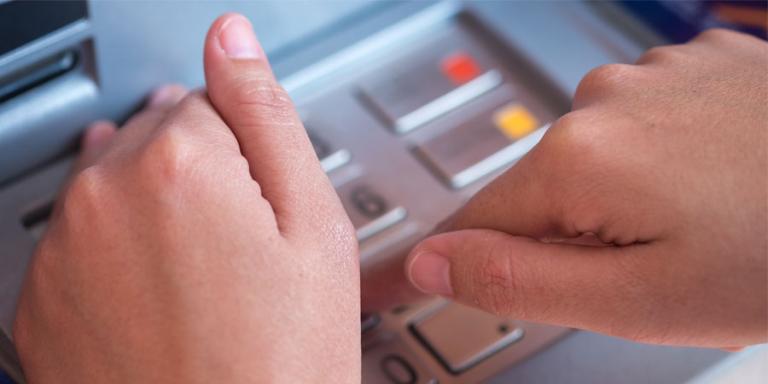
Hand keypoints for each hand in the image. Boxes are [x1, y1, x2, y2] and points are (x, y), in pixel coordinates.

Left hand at [13, 14, 359, 382]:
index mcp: (179, 161)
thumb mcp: (315, 226)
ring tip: (207, 283)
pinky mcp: (40, 300)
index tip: (265, 208)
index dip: (251, 157)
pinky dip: (120, 258)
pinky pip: (85, 243)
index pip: (211, 101)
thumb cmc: (281, 359)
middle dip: (202, 175)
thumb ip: (268, 115)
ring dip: (158, 213)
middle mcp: (102, 194)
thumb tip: (233, 40)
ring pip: (118, 187)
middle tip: (245, 251)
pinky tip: (164, 306)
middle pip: (159, 137)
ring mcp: (63, 250)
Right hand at [371, 29, 766, 347]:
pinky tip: (718, 181)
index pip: (471, 222)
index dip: (435, 261)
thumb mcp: (640, 301)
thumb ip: (519, 280)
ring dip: (616, 198)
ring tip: (700, 225)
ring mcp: (651, 72)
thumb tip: (434, 261)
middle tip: (646, 273)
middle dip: (567, 237)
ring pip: (590, 156)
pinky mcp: (693, 64)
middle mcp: (602, 97)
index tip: (392, 283)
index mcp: (578, 157)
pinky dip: (656, 160)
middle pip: (537, 189)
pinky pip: (640, 123)